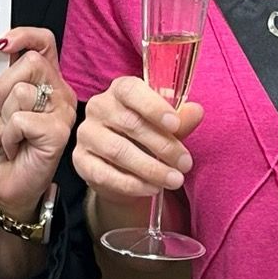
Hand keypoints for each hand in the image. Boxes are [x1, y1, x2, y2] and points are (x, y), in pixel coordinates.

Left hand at [0, 28, 76, 219]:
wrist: (7, 188)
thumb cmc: (2, 147)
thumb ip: (0, 80)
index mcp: (46, 79)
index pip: (43, 42)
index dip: (23, 36)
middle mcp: (59, 91)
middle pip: (31, 63)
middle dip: (1, 86)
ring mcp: (62, 112)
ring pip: (22, 92)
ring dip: (3, 118)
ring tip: (5, 136)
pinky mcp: (58, 132)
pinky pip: (22, 119)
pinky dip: (8, 135)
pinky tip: (12, 148)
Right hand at [73, 75, 203, 221]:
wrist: (124, 169)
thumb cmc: (147, 138)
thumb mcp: (167, 127)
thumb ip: (181, 119)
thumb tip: (196, 112)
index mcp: (119, 90)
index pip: (131, 90)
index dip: (154, 106)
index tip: (175, 124)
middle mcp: (98, 107)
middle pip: (130, 124)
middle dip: (163, 145)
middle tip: (186, 163)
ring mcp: (86, 134)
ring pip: (118, 151)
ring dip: (150, 168)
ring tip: (174, 179)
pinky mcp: (81, 161)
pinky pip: (105, 174)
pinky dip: (132, 184)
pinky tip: (152, 188)